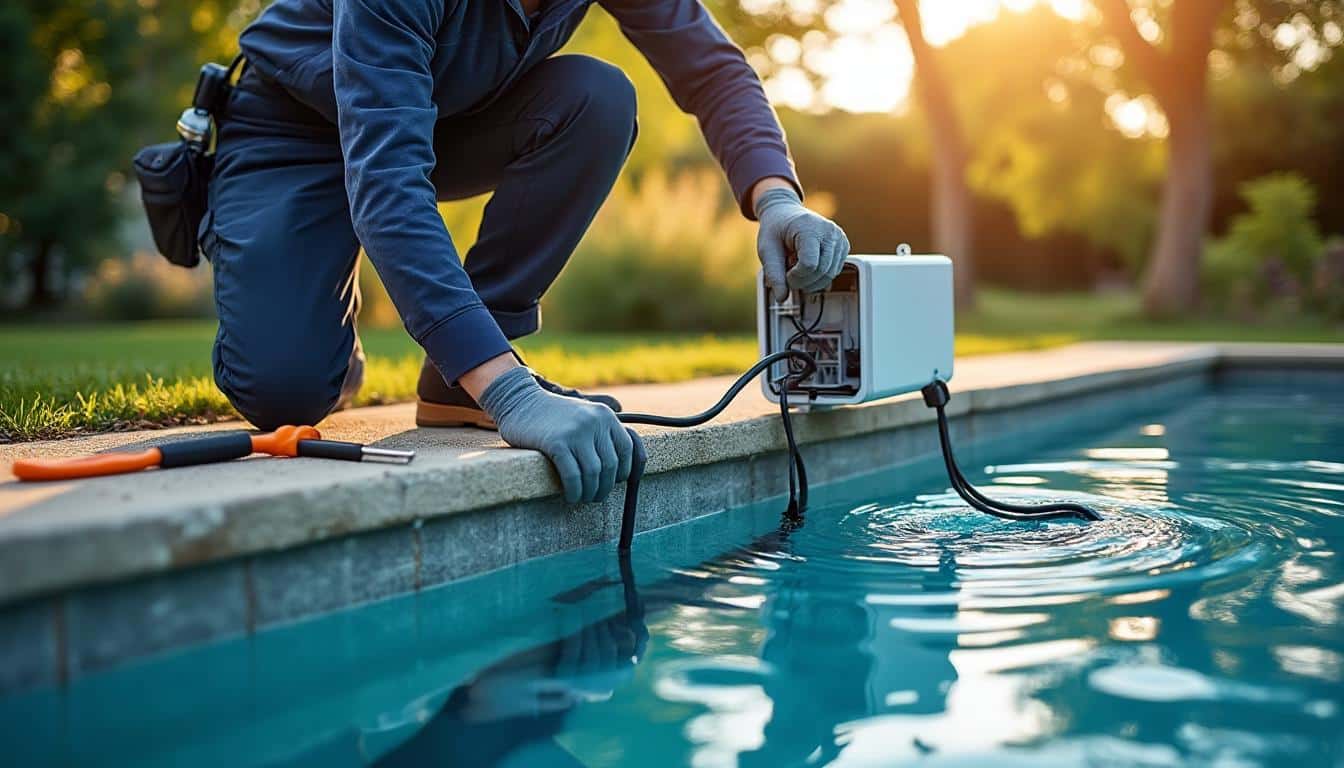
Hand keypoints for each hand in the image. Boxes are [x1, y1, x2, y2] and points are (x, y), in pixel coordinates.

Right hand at [476, 366, 632, 503]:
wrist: (520, 402)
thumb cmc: (553, 417)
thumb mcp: (584, 416)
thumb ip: (602, 434)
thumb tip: (620, 471)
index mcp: (606, 415)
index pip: (628, 449)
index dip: (624, 471)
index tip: (614, 482)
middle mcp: (595, 421)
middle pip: (611, 465)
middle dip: (605, 487)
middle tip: (596, 497)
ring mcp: (576, 431)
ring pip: (594, 473)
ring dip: (590, 492)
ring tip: (582, 498)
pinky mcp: (556, 442)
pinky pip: (573, 475)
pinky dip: (575, 491)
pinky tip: (571, 496)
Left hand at [754, 183, 849, 297]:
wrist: (785, 214)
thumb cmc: (776, 229)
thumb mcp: (767, 250)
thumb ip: (774, 274)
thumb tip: (782, 298)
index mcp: (810, 228)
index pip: (810, 265)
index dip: (795, 277)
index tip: (785, 274)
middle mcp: (830, 232)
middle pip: (822, 271)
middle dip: (803, 281)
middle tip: (789, 276)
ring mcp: (839, 238)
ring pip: (830, 275)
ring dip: (811, 280)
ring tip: (797, 268)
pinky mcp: (843, 246)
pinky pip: (834, 271)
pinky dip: (819, 276)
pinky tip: (807, 266)